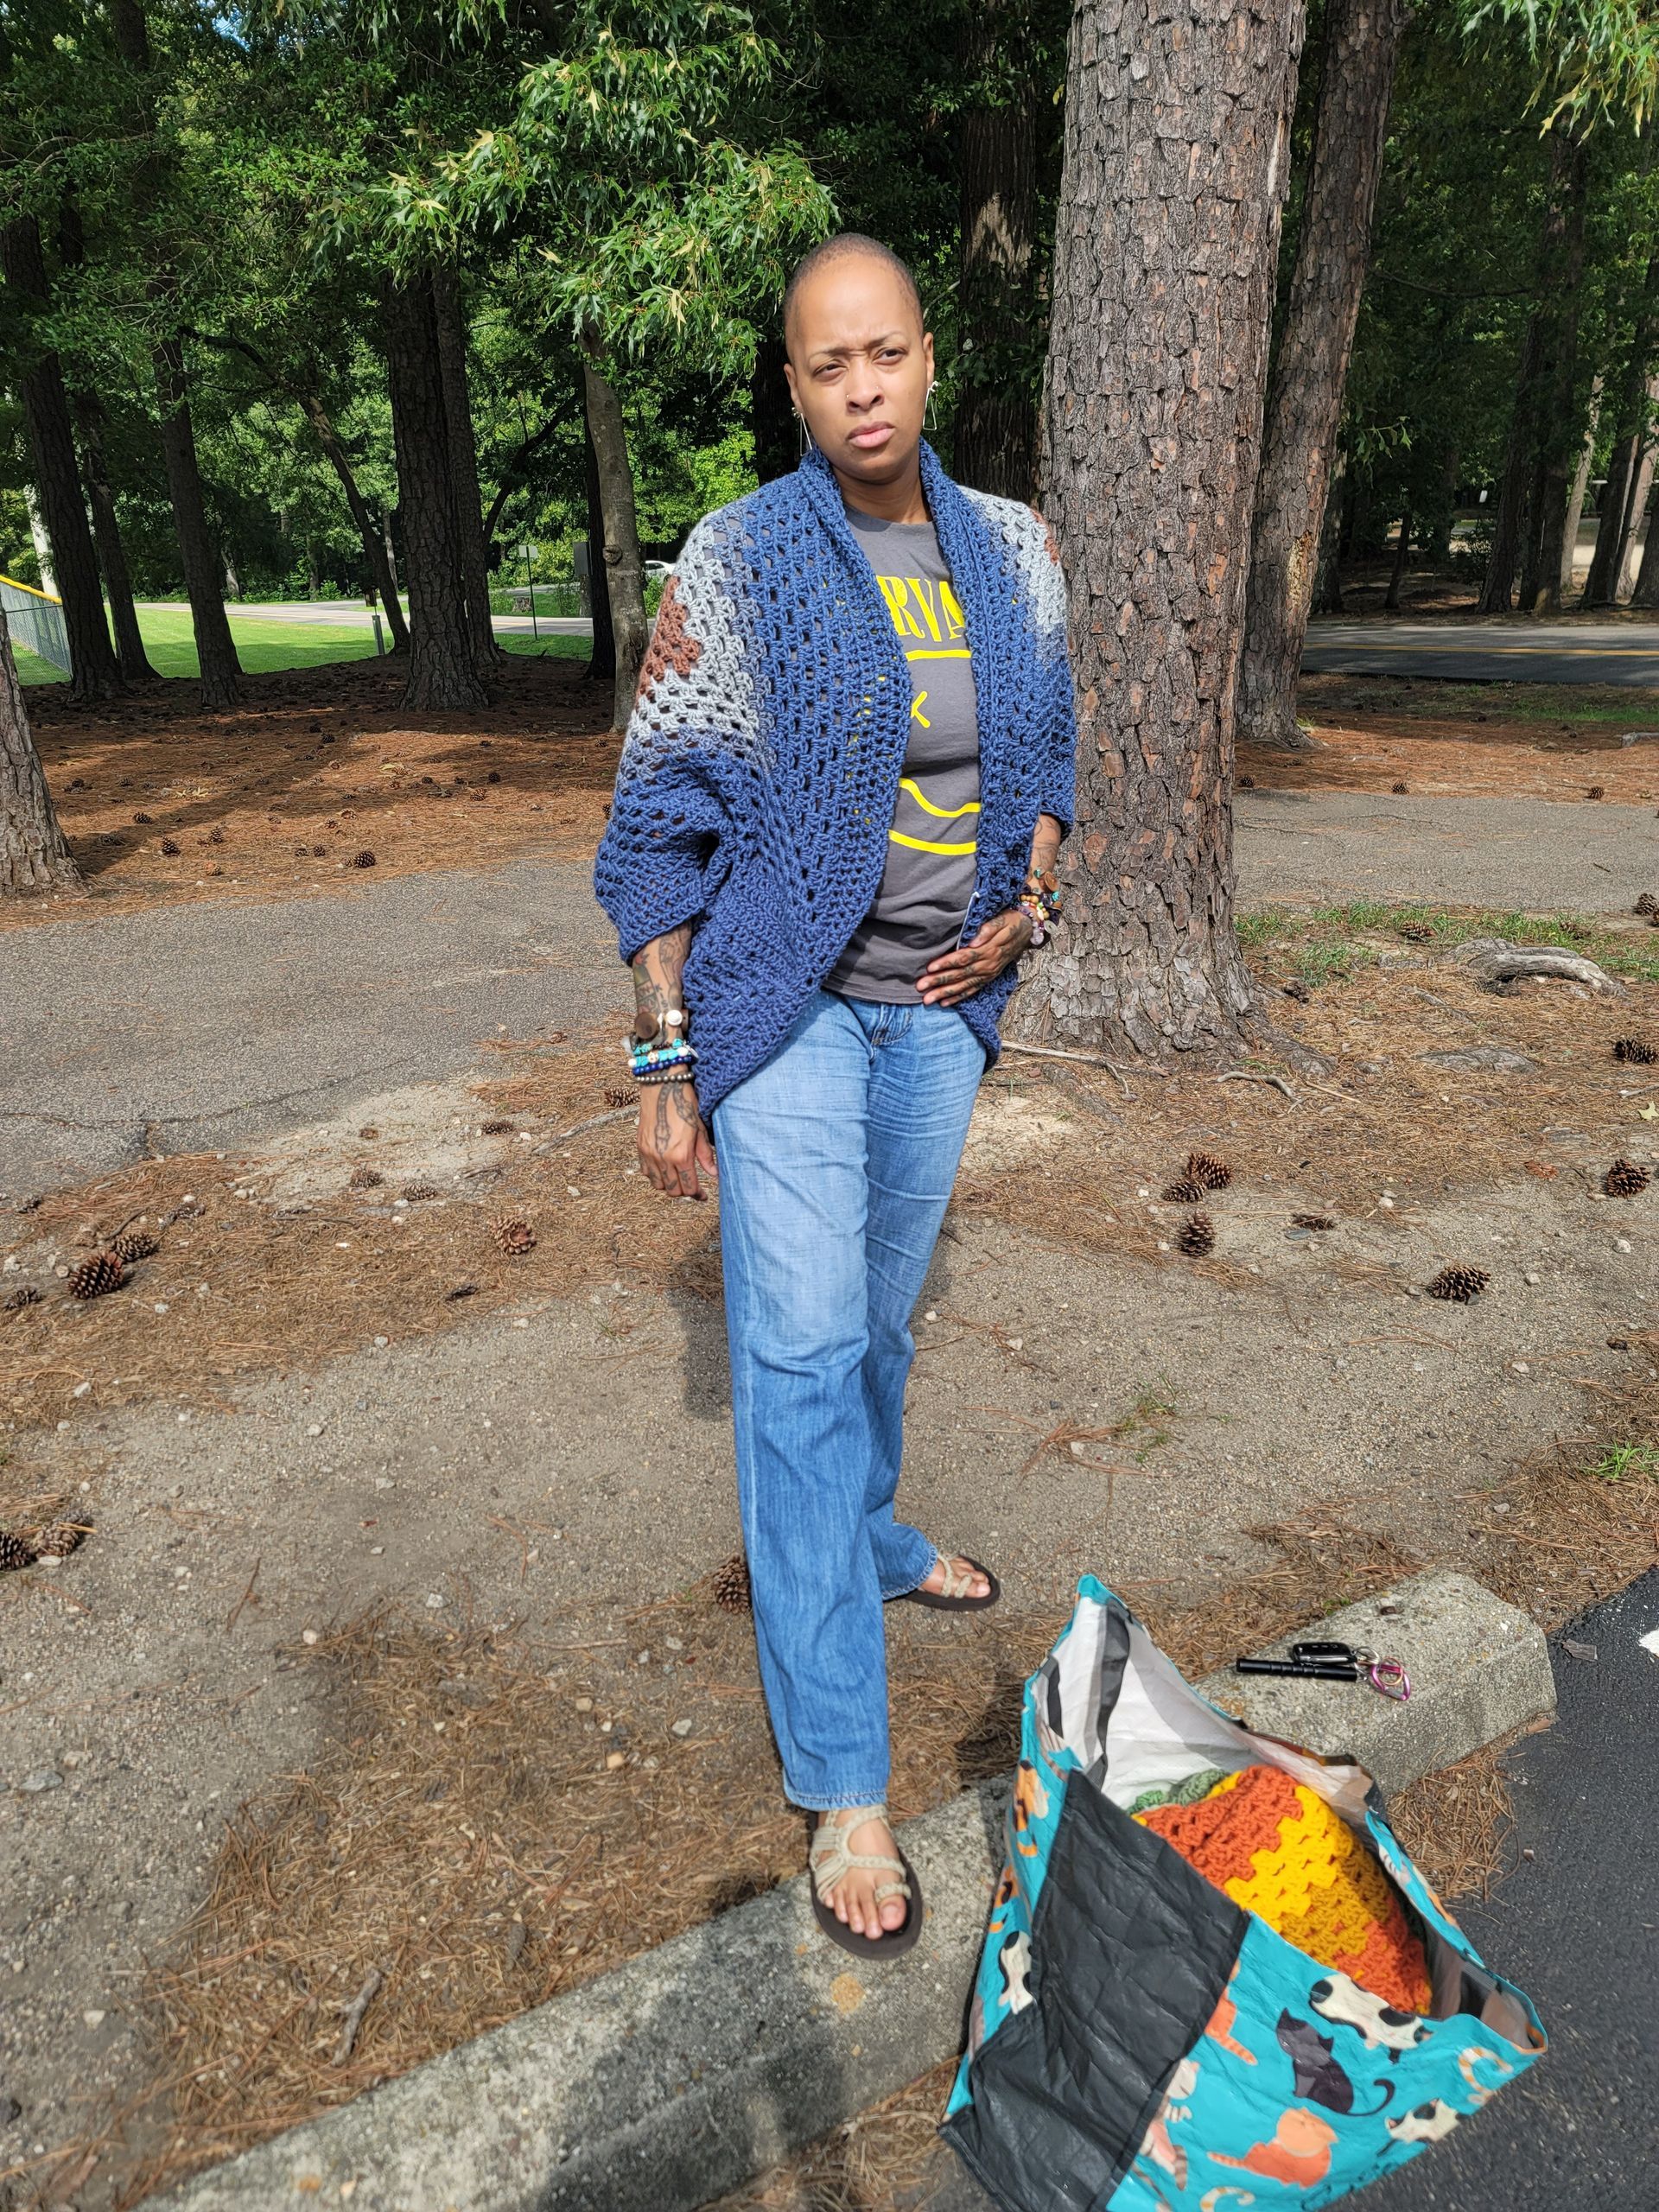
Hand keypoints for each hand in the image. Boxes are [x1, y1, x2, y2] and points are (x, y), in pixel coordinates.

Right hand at [637, 1079, 716, 1198]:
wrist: (662, 1085)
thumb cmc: (685, 1103)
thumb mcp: (700, 1129)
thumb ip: (705, 1155)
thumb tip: (714, 1173)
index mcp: (681, 1154)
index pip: (689, 1187)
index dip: (697, 1195)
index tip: (703, 1196)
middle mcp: (662, 1158)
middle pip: (673, 1190)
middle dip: (684, 1192)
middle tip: (692, 1187)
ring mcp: (649, 1153)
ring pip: (658, 1184)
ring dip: (669, 1185)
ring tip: (679, 1178)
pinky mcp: (640, 1146)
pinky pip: (645, 1171)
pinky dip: (655, 1175)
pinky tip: (665, 1168)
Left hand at [917, 908, 1034, 1006]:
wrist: (1026, 930)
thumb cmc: (1009, 921)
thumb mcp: (1001, 920)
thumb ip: (987, 930)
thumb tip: (973, 942)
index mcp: (988, 950)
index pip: (963, 958)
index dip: (946, 963)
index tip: (929, 967)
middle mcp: (987, 965)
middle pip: (960, 975)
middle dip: (939, 982)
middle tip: (920, 987)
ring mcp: (987, 973)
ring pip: (963, 986)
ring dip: (944, 993)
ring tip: (927, 1000)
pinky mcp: (988, 978)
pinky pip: (972, 990)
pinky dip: (958, 998)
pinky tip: (944, 1003)